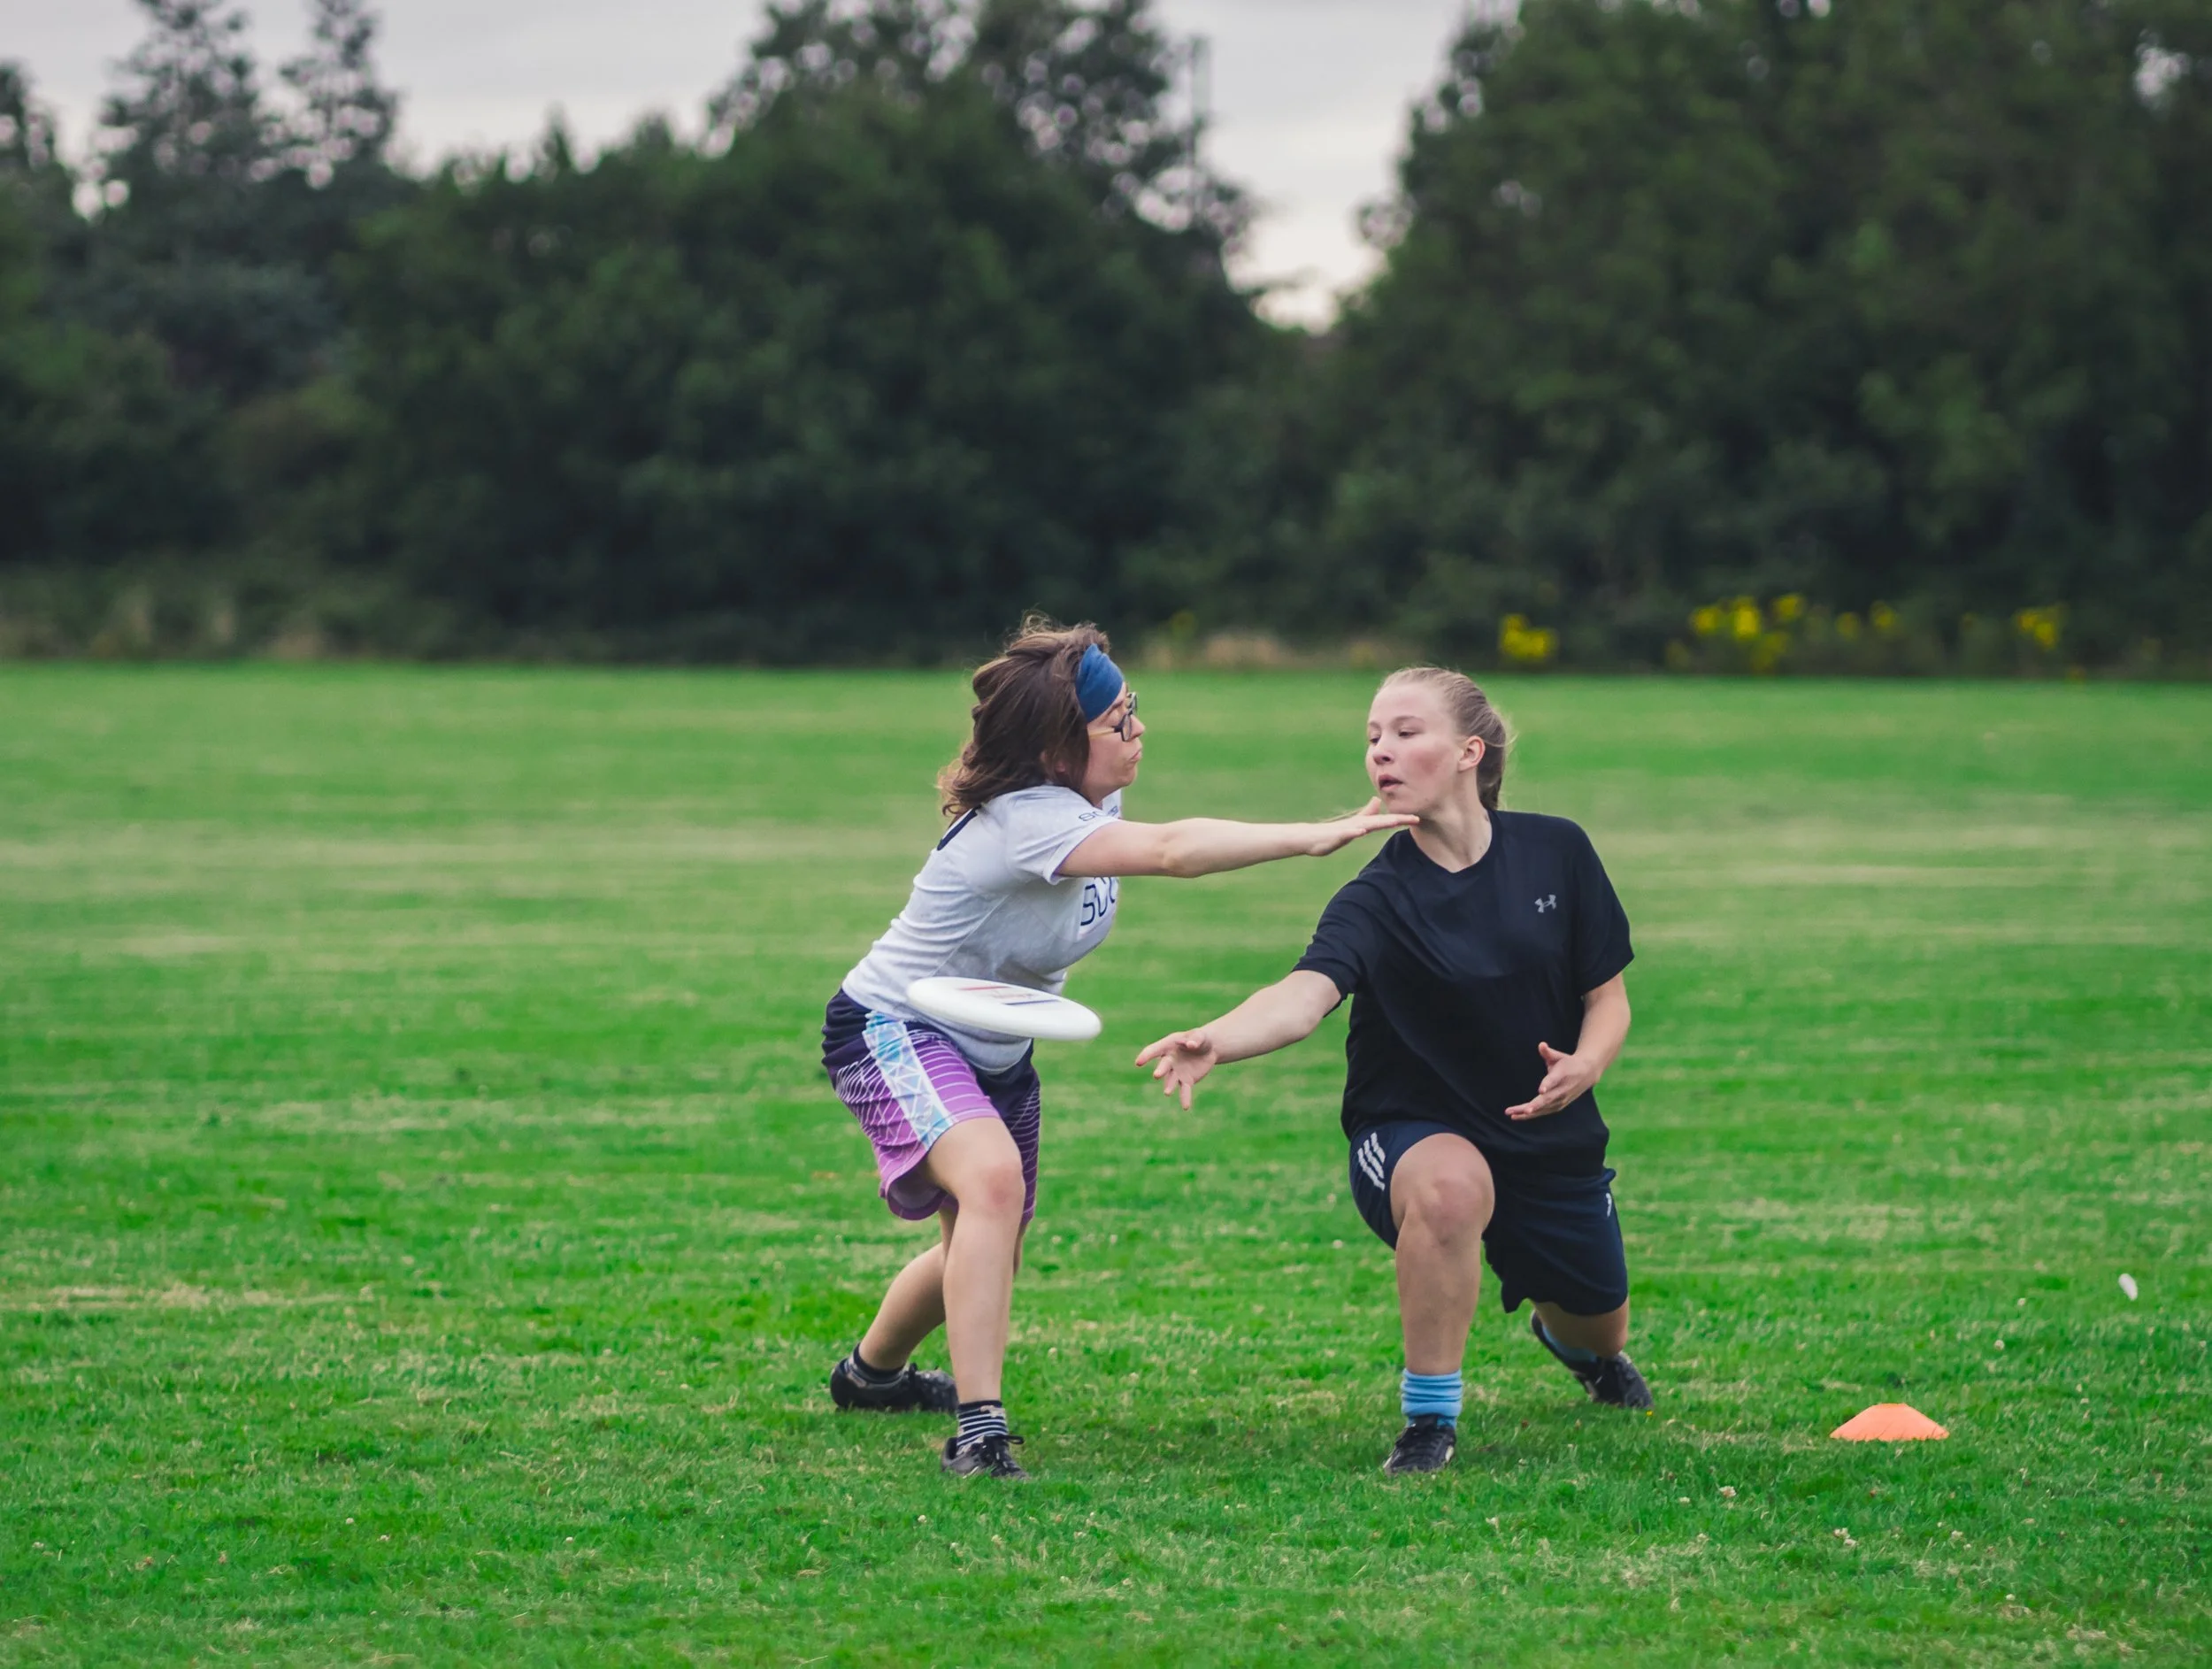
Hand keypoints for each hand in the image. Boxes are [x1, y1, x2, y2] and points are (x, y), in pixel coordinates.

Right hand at [1134, 1029, 1219, 1109]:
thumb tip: (1191, 1045)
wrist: (1208, 1049)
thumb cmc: (1200, 1038)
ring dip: (1169, 1085)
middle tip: (1156, 1075)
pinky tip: (1186, 1107)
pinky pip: (1185, 1090)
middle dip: (1161, 1070)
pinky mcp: (1187, 1080)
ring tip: (1167, 1092)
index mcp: (1168, 1045)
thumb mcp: (1200, 1035)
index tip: (1138, 1063)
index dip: (1146, 1056)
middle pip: (1163, 1066)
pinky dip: (1185, 1098)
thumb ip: (1195, 1039)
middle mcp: (1169, 1060)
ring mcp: (1177, 1072)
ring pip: (1171, 1080)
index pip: (1154, 1050)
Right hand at [1303, 797, 1418, 855]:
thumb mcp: (1353, 825)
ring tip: (1393, 821)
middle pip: (1381, 822)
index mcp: (1363, 824)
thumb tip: (1377, 801)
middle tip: (1415, 818)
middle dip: (1398, 820)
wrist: (1310, 838)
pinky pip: (1346, 833)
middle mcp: (1358, 825)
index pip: (1385, 821)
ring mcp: (1348, 829)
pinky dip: (1354, 831)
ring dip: (1380, 823)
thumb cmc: (1331, 834)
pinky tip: (1361, 831)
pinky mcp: (1337, 835)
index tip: (1417, 818)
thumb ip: (1366, 814)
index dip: (1401, 819)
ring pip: (1366, 825)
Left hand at [1503, 1042, 1600, 1120]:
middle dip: (1535, 1105)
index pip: (1553, 1081)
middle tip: (1523, 1110)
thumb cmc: (1568, 1063)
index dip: (1547, 1085)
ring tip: (1511, 1114)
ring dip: (1528, 1112)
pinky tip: (1517, 1116)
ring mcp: (1561, 1099)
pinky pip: (1543, 1111)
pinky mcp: (1558, 1105)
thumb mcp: (1559, 1056)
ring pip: (1543, 1108)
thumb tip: (1541, 1045)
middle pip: (1547, 1099)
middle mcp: (1562, 1090)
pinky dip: (1531, 1115)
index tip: (1541, 1090)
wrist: (1587, 1073)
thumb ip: (1548, 1052)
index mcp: (1561, 1075)